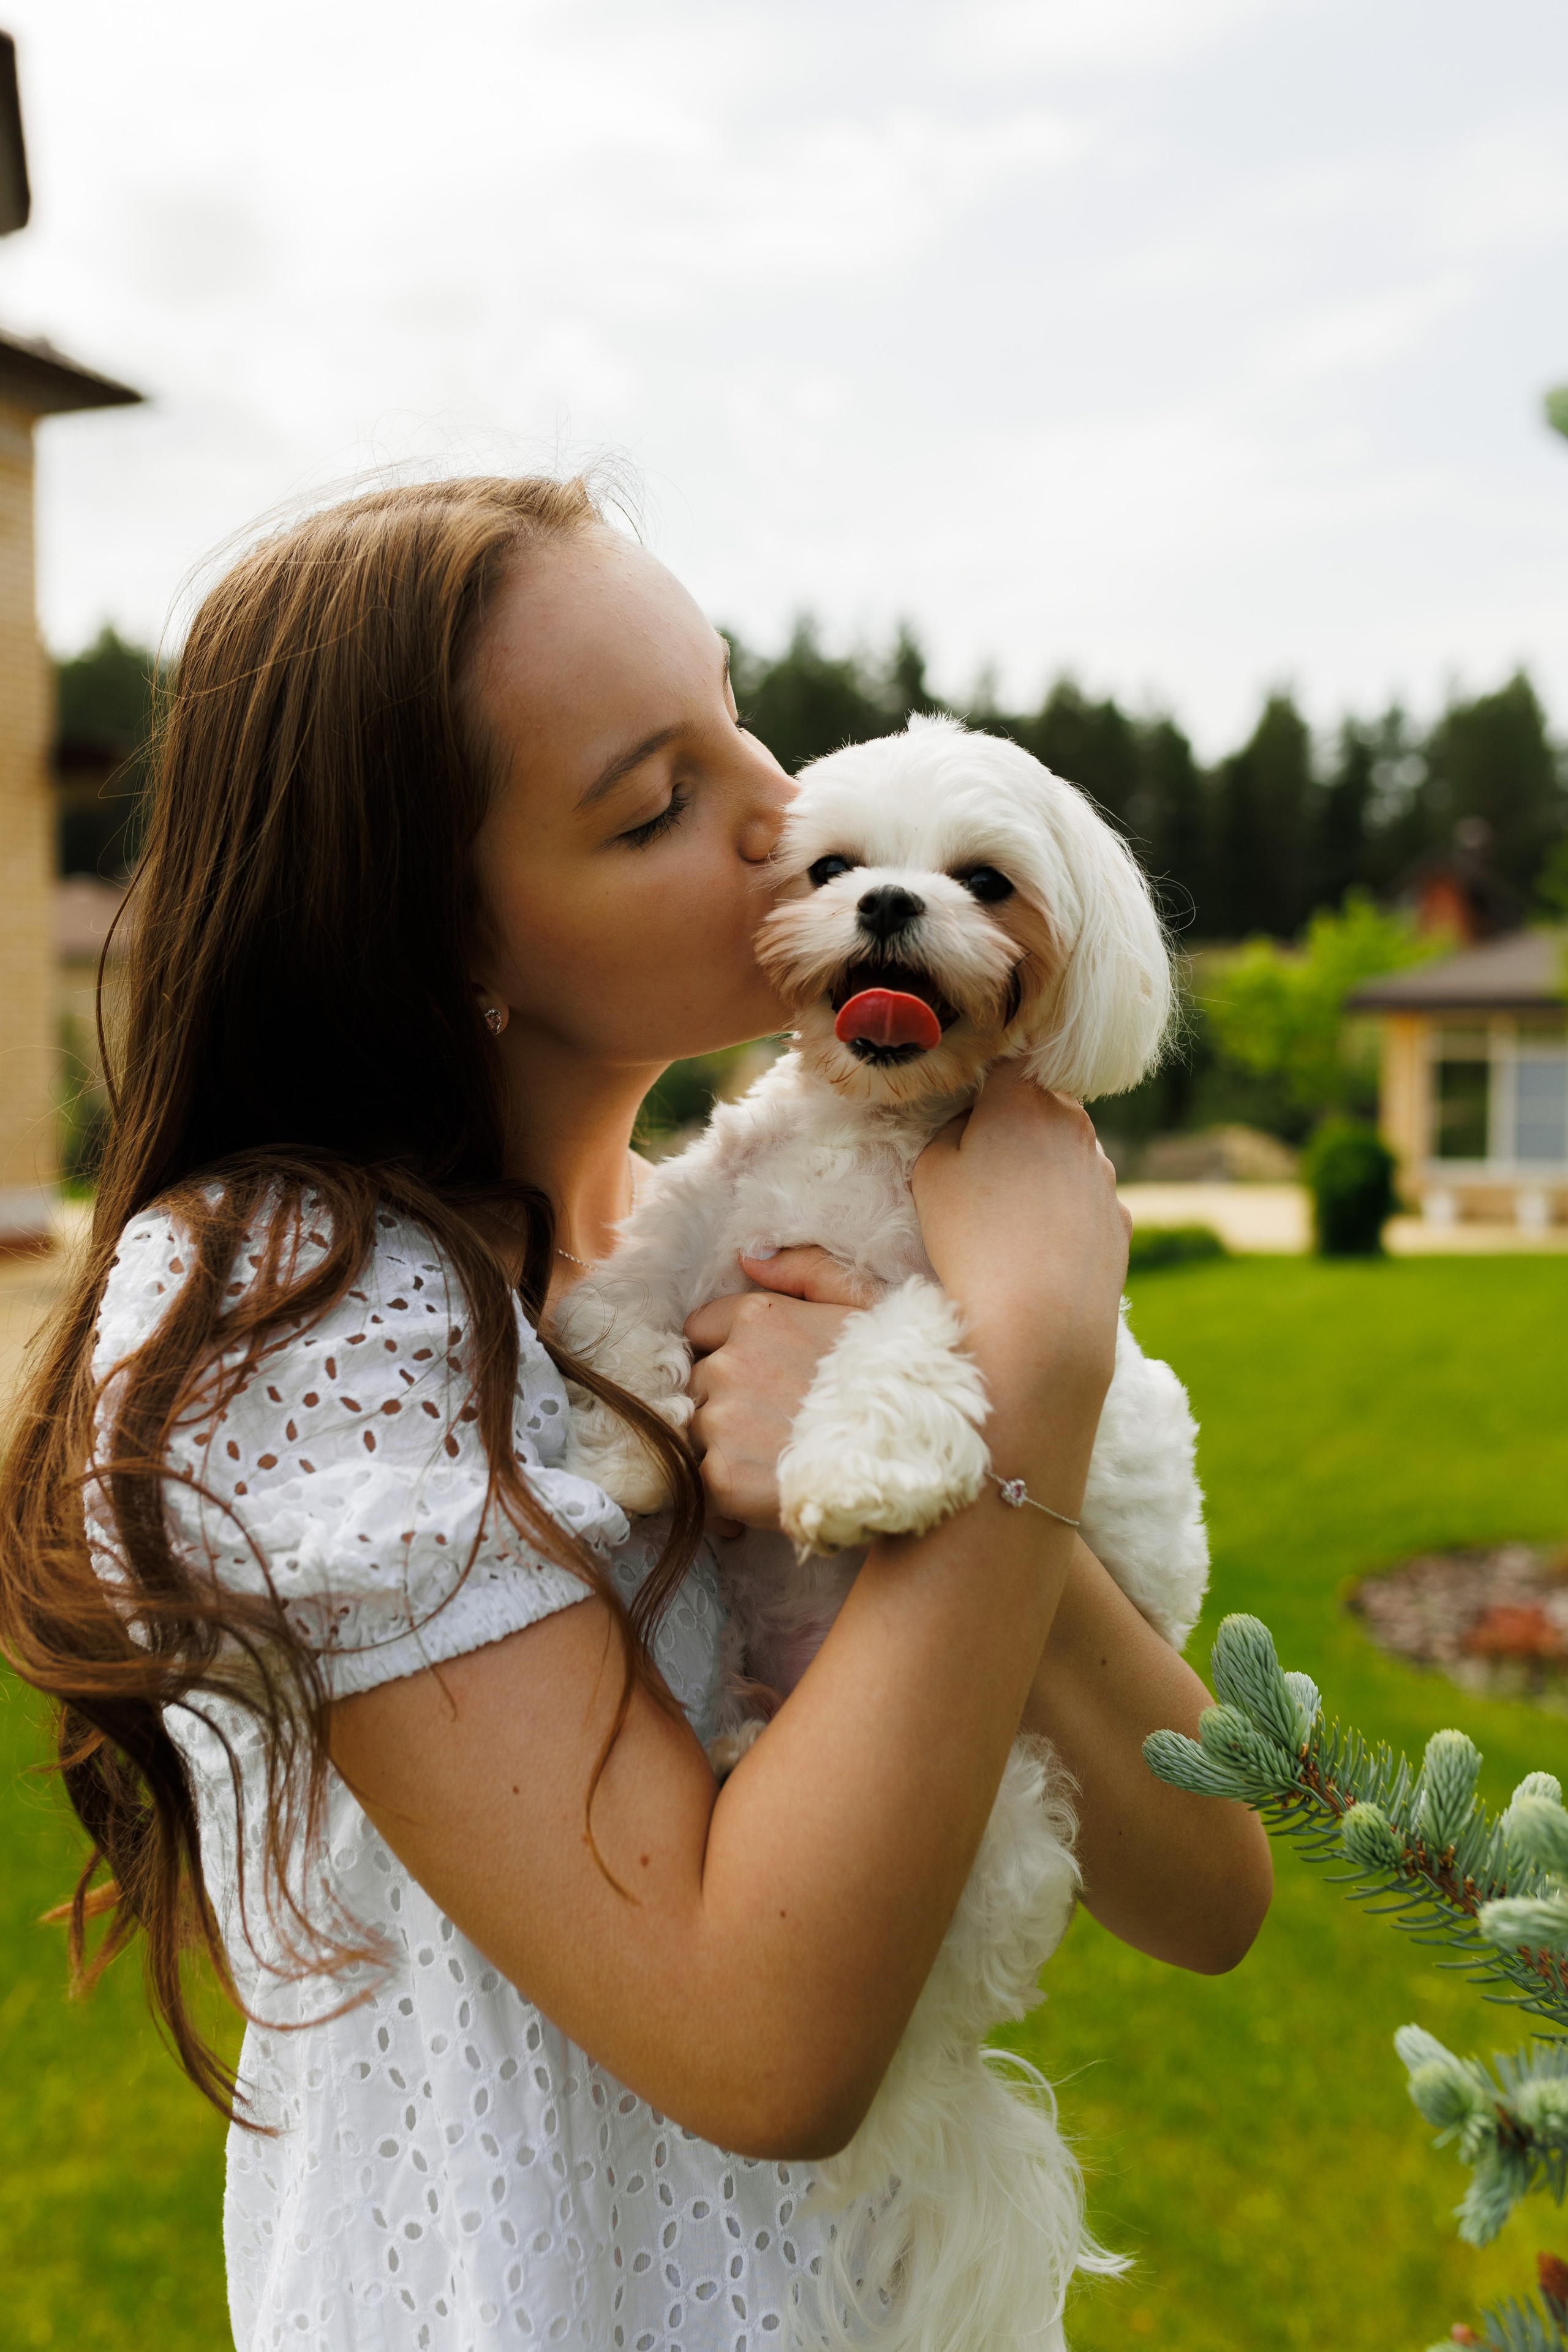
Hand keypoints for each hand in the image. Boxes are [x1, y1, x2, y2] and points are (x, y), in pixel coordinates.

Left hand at [684, 1249, 875, 1531]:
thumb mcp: (865, 1304)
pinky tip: (764, 1491)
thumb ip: (805, 1269)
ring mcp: (722, 1422)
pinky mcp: (721, 1477)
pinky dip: (725, 1490)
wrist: (915, 1460)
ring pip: (699, 1430)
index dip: (729, 1352)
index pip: (702, 1329)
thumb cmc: (897, 1378)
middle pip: (701, 1382)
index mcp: (758, 1317)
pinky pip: (702, 1481)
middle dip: (729, 1399)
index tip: (761, 1376)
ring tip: (777, 1459)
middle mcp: (730, 1364)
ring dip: (726, 1444)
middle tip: (778, 1422)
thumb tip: (748, 1257)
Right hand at [911, 1061, 1127, 1408]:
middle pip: (1040, 1108)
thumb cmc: (973, 1239)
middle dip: (1014, 1129)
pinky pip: (1085, 1201)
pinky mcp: (1120, 1217)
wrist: (1042, 1322)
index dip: (982, 1083)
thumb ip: (953, 1129)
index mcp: (1023, 1098)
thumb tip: (976, 1122)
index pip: (1003, 1063)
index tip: (965, 1111)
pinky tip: (1041, 1251)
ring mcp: (1104, 1171)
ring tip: (1009, 1224)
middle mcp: (1074, 1123)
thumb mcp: (930, 1170)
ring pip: (1066, 1155)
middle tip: (981, 1174)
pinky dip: (1065, 1215)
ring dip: (1042, 1173)